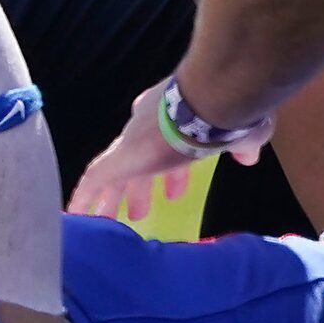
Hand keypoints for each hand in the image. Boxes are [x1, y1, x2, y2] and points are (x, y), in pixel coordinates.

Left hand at [66, 80, 265, 224]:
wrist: (212, 99)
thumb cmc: (230, 115)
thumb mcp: (242, 132)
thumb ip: (242, 144)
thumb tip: (249, 155)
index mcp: (175, 119)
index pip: (164, 144)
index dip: (170, 170)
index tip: (172, 190)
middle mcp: (148, 125)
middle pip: (137, 162)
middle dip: (139, 189)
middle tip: (139, 213)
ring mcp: (132, 142)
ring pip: (115, 173)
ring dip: (114, 198)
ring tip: (109, 223)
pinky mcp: (120, 157)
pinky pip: (94, 180)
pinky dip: (84, 197)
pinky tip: (74, 216)